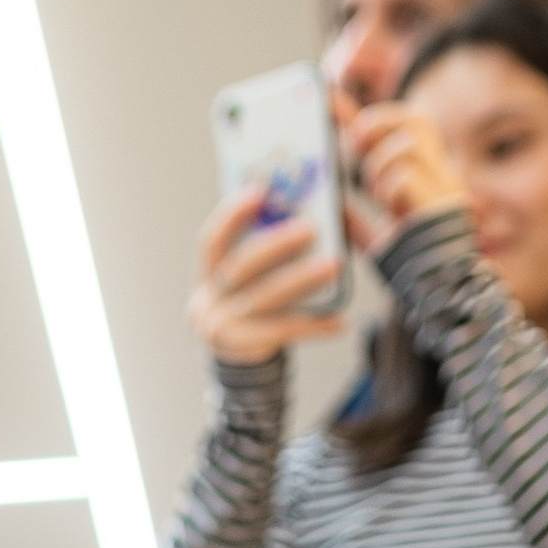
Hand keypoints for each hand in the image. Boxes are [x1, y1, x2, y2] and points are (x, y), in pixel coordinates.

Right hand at [189, 183, 346, 364]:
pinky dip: (314, 326)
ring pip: (266, 298)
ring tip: (334, 265)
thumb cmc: (251, 303)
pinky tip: (339, 322)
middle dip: (277, 243)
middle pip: (242, 266)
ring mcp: (222, 328)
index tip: (260, 191)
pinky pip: (284, 331)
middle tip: (310, 228)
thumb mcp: (249, 277)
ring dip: (302, 279)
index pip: (213, 241)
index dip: (233, 215)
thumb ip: (267, 247)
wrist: (238, 356)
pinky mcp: (244, 349)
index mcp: (208, 275)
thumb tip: (306, 214)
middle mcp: (208, 301)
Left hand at [337, 95, 465, 255]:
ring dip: (381, 164)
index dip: (362, 114)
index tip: (327, 99)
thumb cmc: (415, 268)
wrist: (444, 294)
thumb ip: (359, 220)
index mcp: (427, 176)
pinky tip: (393, 211)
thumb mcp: (379, 239)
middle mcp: (441, 172)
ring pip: (409, 142)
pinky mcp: (441, 201)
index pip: (397, 131)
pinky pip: (404, 176)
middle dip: (380, 124)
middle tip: (357, 147)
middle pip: (416, 119)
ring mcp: (444, 184)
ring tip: (378, 195)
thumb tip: (333, 208)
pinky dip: (389, 190)